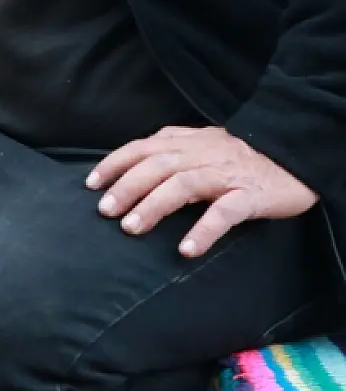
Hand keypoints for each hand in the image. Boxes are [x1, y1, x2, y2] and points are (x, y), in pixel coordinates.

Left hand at [87, 126, 317, 257]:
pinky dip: (204, 230)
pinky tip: (186, 249)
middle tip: (105, 211)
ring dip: (153, 206)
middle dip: (126, 187)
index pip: (143, 148)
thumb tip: (137, 153)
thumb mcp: (207, 142)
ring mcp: (227, 174)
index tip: (90, 184)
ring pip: (183, 185)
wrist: (299, 156)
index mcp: (190, 142)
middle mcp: (204, 154)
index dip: (114, 164)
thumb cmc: (246, 154)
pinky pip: (225, 212)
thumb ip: (174, 145)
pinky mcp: (251, 195)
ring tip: (131, 228)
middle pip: (157, 167)